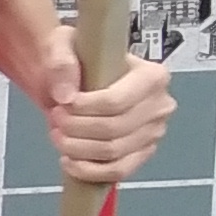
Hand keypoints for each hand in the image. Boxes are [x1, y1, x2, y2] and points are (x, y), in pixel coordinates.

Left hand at [43, 49, 173, 184]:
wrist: (80, 78)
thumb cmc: (80, 58)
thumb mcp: (65, 44)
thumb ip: (61, 62)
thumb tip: (65, 94)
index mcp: (152, 75)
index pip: (117, 101)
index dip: (84, 108)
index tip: (63, 104)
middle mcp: (159, 104)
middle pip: (114, 128)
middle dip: (76, 128)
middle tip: (56, 119)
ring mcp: (153, 131)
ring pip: (114, 152)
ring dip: (78, 148)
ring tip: (58, 135)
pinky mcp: (142, 152)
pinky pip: (119, 171)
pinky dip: (90, 171)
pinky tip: (69, 161)